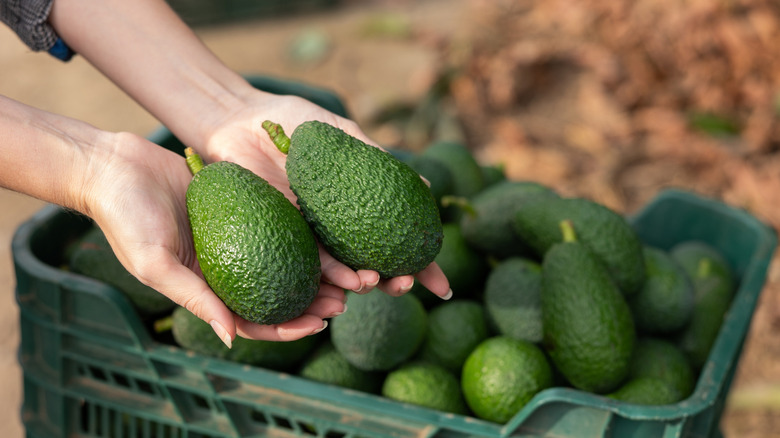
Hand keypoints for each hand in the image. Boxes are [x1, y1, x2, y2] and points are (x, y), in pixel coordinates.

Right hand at [82, 132, 343, 343]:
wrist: (113, 166)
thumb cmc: (125, 219)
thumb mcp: (156, 264)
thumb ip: (195, 298)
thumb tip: (231, 337)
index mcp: (206, 288)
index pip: (253, 319)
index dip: (286, 327)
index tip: (318, 325)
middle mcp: (225, 265)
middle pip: (278, 291)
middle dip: (312, 301)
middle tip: (346, 300)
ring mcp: (235, 234)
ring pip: (285, 258)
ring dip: (316, 269)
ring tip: (348, 272)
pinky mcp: (242, 203)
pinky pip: (278, 219)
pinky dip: (302, 230)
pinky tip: (329, 232)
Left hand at [199, 90, 451, 299]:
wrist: (237, 119)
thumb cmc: (292, 121)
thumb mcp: (340, 135)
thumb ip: (375, 159)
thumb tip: (427, 186)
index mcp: (357, 205)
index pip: (396, 240)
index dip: (420, 266)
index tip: (441, 285)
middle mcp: (336, 226)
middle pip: (373, 263)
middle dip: (394, 281)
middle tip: (408, 285)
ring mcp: (309, 233)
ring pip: (342, 269)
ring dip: (363, 283)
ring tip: (378, 284)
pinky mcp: (281, 233)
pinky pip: (308, 258)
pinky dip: (329, 273)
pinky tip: (346, 282)